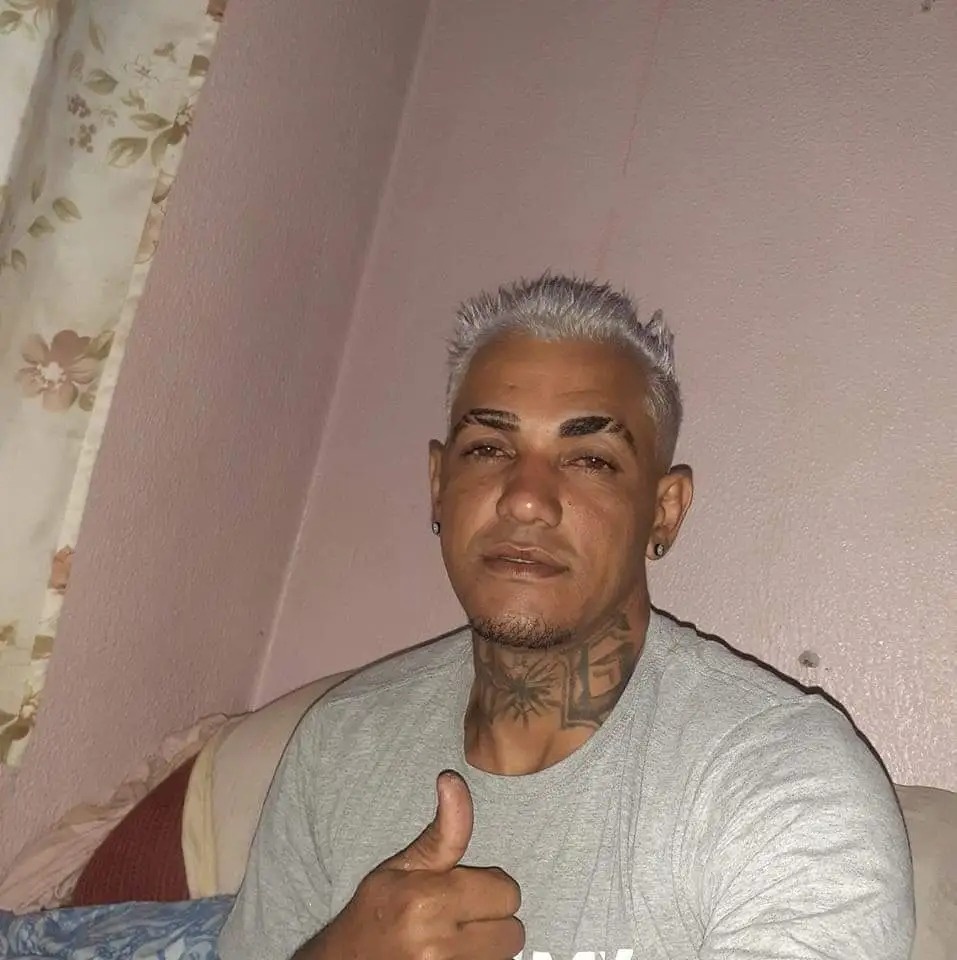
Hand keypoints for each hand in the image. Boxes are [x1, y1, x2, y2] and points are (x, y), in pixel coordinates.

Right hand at [318, 771, 523, 959]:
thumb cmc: (376, 910)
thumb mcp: (405, 865)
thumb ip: (444, 829)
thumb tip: (453, 779)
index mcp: (430, 900)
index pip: (506, 893)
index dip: (490, 887)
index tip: (468, 888)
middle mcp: (440, 943)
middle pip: (513, 931)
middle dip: (493, 919)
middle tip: (462, 915)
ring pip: (505, 956)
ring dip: (489, 946)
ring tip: (458, 938)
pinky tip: (455, 955)